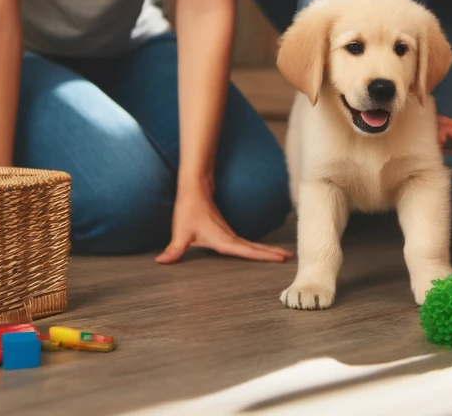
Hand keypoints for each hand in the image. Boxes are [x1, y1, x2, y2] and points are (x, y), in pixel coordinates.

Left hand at [156, 188, 292, 264]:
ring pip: (252, 244)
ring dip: (267, 250)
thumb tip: (161, 262)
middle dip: (272, 253)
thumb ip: (174, 250)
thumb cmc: (188, 210)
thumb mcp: (181, 232)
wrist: (195, 189)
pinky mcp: (226, 231)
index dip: (263, 255)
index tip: (280, 258)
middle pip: (255, 248)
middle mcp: (229, 237)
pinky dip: (256, 247)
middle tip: (290, 258)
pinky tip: (260, 251)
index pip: (247, 251)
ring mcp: (229, 234)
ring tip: (283, 255)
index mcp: (223, 240)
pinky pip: (246, 242)